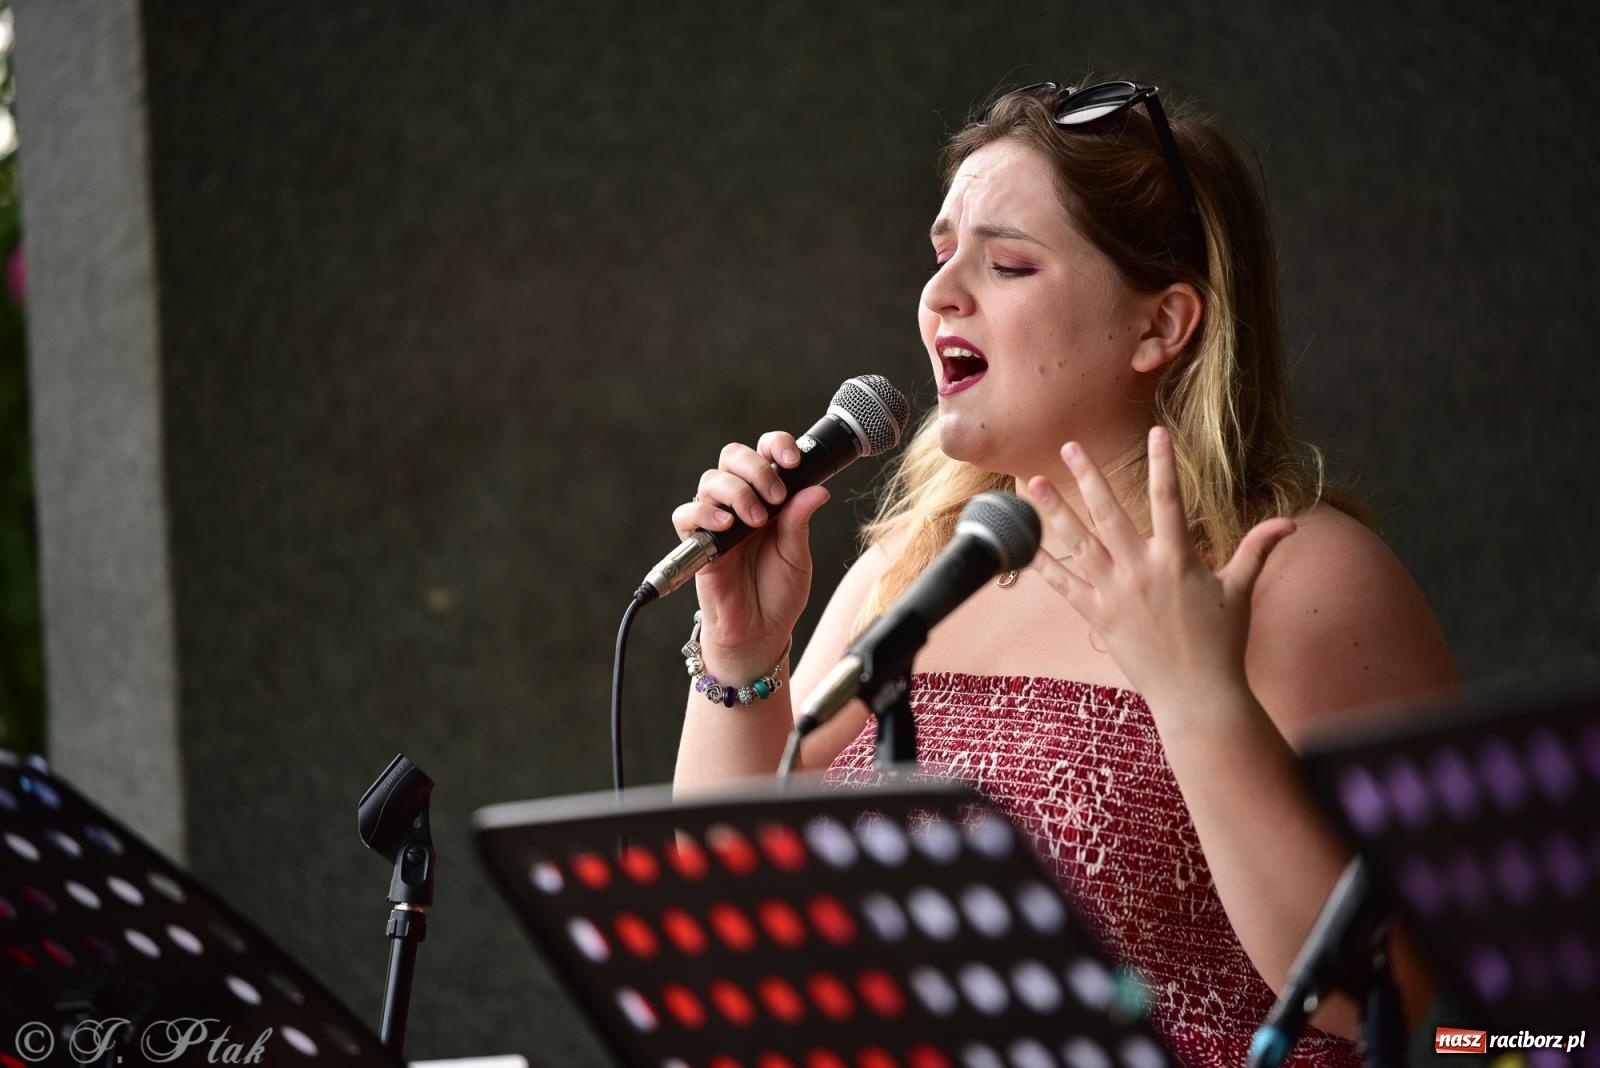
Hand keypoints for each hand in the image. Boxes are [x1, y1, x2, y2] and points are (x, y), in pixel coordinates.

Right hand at [669, 432, 829, 669]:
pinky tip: (725, 525)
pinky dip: (703, 513)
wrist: (760, 631)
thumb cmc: (778, 593)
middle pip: (733, 457)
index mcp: (769, 498)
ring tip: (757, 520)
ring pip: (712, 480)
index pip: (765, 453)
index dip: (776, 445)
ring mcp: (717, 520)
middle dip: (756, 467)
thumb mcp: (797, 556)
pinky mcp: (697, 542)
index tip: (793, 459)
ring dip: (737, 492)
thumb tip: (817, 489)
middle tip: (776, 495)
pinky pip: (686, 514)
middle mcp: (741, 502)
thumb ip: (800, 521)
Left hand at [1025, 426, 1294, 714]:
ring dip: (1054, 511)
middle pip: (1109, 514)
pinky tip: (1023, 543)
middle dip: (1089, 476)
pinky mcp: (1098, 616)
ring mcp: (1115, 593)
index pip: (1171, 500)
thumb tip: (1288, 522)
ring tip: (1033, 483)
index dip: (1164, 464)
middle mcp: (1142, 571)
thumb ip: (1256, 550)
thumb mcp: (1240, 591)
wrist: (1196, 695)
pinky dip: (1043, 564)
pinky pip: (1064, 585)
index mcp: (1178, 559)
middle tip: (1069, 446)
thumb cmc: (1222, 644)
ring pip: (1078, 543)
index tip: (1157, 431)